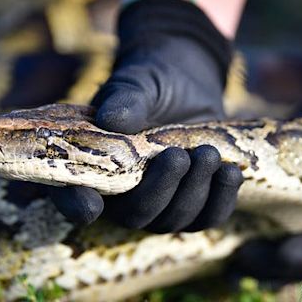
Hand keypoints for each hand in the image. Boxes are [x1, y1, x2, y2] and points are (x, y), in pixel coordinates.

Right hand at [48, 0, 242, 232]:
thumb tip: (113, 119)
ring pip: (173, 220)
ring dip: (194, 192)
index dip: (75, 206)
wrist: (185, 81)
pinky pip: (206, 217)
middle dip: (159, 192)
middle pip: (135, 216)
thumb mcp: (137, 83)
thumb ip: (126, 99)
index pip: (71, 196)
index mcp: (92, 165)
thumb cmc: (150, 81)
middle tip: (178, 156)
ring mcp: (159, 200)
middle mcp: (121, 192)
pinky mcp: (192, 199)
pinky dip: (220, 200)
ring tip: (207, 154)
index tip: (91, 204)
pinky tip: (229, 173)